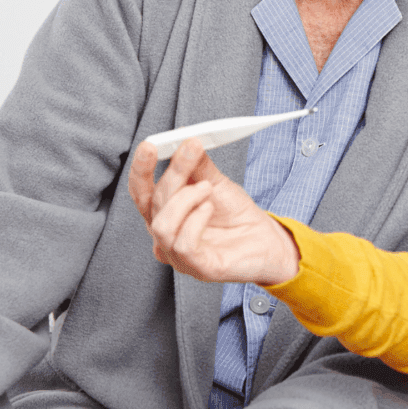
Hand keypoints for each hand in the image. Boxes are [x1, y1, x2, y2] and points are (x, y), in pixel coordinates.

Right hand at [129, 138, 299, 284]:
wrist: (266, 240)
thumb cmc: (237, 214)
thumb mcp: (217, 183)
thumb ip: (198, 165)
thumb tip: (186, 140)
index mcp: (165, 214)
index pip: (141, 192)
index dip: (141, 169)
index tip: (150, 145)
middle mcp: (165, 236)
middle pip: (153, 203)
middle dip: (173, 173)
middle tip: (192, 149)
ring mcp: (179, 256)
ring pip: (162, 225)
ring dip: (186, 198)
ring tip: (208, 187)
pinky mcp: (198, 268)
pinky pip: (183, 244)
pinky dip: (196, 220)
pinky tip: (209, 208)